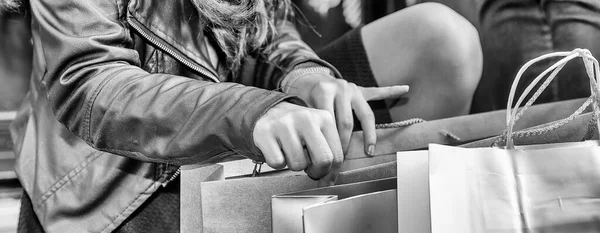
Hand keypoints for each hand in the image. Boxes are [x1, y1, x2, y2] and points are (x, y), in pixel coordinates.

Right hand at [253, 102, 342, 185]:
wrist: (268, 110)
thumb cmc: (297, 127)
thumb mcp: (318, 132)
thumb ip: (328, 153)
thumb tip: (329, 181)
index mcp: (324, 118)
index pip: (336, 156)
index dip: (331, 173)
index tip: (324, 177)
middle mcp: (306, 118)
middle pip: (322, 160)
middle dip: (316, 172)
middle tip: (309, 169)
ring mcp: (284, 124)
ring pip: (298, 164)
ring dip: (294, 165)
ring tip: (291, 153)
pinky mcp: (265, 132)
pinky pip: (277, 162)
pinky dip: (277, 162)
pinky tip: (278, 150)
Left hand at [286, 74, 408, 154]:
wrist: (306, 76)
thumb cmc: (302, 97)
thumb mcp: (300, 108)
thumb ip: (309, 125)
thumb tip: (312, 155)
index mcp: (324, 92)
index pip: (330, 123)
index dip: (330, 143)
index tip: (330, 159)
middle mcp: (341, 88)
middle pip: (347, 122)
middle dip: (345, 144)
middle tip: (342, 162)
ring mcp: (352, 89)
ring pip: (365, 115)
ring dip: (368, 135)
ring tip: (370, 150)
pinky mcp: (360, 90)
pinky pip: (377, 92)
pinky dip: (391, 91)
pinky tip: (405, 89)